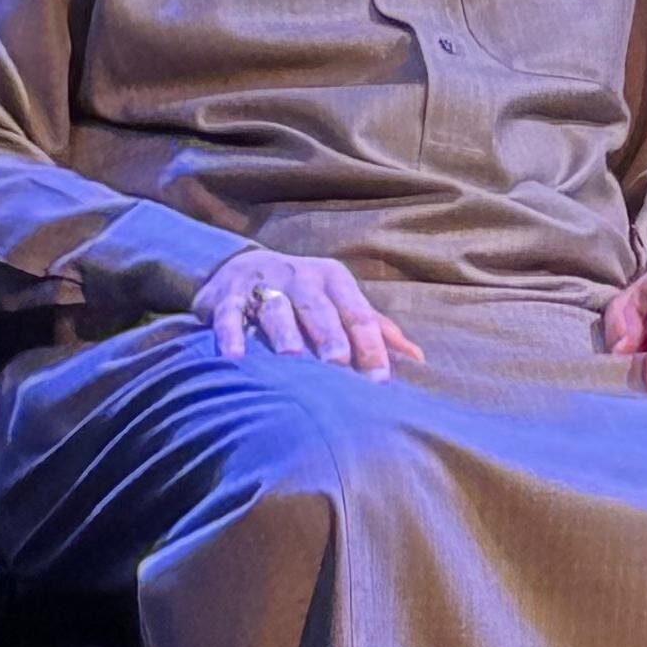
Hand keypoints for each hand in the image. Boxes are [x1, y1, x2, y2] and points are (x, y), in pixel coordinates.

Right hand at [196, 248, 423, 375]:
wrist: (243, 266)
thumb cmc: (305, 295)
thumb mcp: (341, 302)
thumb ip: (376, 330)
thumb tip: (418, 358)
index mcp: (335, 281)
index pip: (358, 314)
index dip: (371, 346)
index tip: (380, 380)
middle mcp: (302, 277)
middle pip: (319, 309)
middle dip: (329, 336)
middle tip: (337, 364)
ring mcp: (264, 284)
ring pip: (276, 308)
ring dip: (284, 333)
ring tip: (290, 357)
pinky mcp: (228, 295)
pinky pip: (230, 314)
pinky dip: (231, 334)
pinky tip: (235, 357)